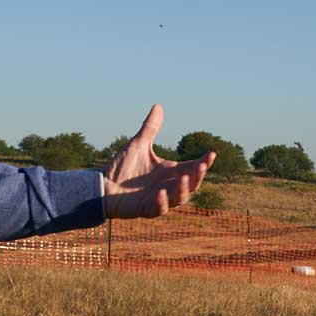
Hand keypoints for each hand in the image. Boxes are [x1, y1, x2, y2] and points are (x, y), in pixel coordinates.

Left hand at [102, 104, 213, 218]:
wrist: (103, 187)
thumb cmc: (122, 169)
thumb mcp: (138, 145)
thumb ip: (150, 128)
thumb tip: (158, 106)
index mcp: (170, 172)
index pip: (192, 168)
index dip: (204, 162)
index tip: (211, 153)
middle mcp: (168, 186)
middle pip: (191, 184)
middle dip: (198, 176)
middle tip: (202, 166)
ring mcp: (160, 199)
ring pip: (179, 198)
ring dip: (182, 189)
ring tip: (183, 178)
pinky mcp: (147, 209)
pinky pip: (159, 208)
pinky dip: (162, 202)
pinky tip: (161, 193)